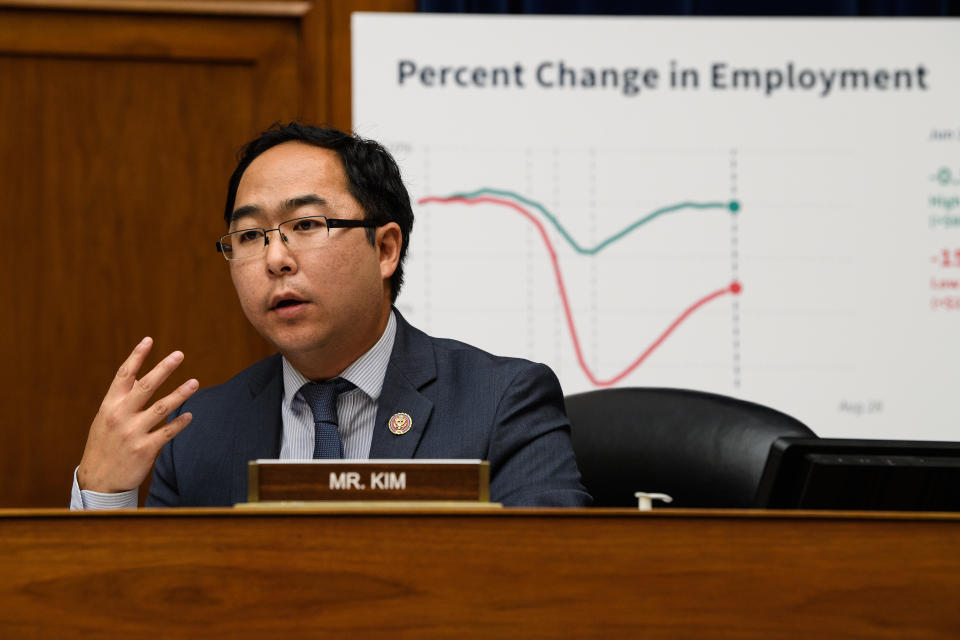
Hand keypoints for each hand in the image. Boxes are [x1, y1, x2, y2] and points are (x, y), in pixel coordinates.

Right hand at [77, 337, 198, 493]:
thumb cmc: (104, 445)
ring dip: (180, 394)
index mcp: (110, 405)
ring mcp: (133, 432)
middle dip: (163, 368)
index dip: (137, 356)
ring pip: (162, 408)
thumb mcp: (106, 419)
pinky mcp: (145, 449)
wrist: (98, 481)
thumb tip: (141, 376)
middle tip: (179, 354)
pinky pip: (167, 432)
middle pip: (145, 386)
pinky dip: (180, 423)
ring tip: (195, 382)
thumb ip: (122, 399)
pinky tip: (190, 415)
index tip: (148, 340)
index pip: (124, 375)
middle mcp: (120, 416)